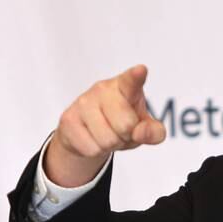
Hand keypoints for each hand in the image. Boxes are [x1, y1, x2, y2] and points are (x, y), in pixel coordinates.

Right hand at [44, 65, 165, 186]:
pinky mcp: (68, 118)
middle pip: (125, 125)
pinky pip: (91, 148)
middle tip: (121, 130)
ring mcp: (84, 102)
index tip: (141, 70)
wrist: (89, 133)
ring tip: (107, 134)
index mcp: (126, 86)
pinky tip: (92, 138)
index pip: (132, 81)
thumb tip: (140, 132)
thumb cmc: (123, 124)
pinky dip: (96, 150)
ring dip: (111, 145)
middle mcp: (103, 89)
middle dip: (127, 136)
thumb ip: (154, 132)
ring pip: (107, 140)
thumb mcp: (144, 128)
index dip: (136, 76)